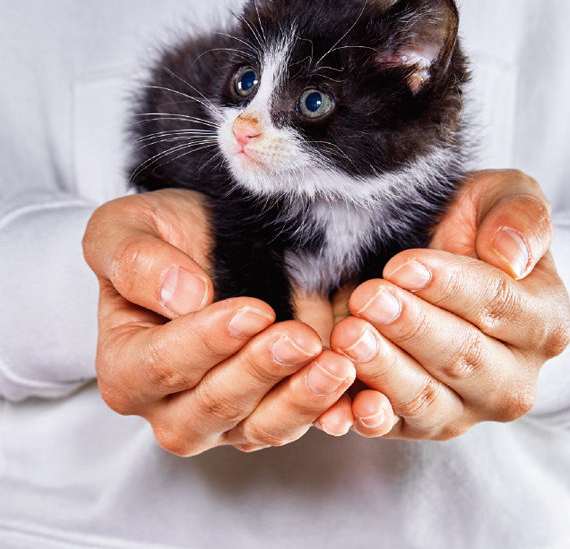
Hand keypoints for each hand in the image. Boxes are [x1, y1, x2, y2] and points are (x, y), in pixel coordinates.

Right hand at [83, 189, 354, 454]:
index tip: (253, 310)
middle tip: (300, 338)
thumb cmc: (162, 237)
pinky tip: (356, 394)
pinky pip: (298, 423)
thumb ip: (135, 261)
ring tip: (336, 365)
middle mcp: (170, 406)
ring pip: (261, 426)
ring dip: (301, 399)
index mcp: (126, 366)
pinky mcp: (267, 413)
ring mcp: (222, 418)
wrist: (208, 242)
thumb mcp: (126, 229)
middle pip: (213, 406)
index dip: (208, 342)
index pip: (162, 366)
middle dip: (261, 371)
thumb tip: (182, 298)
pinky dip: (329, 411)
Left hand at [330, 170, 569, 438]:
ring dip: (384, 370)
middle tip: (369, 298)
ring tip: (348, 337)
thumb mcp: (506, 199)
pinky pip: (396, 426)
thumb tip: (510, 255)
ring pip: (427, 398)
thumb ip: (520, 217)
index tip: (403, 265)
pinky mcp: (424, 422)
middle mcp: (513, 376)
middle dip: (411, 327)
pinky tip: (342, 407)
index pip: (498, 303)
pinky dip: (367, 419)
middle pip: (463, 357)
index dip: (449, 286)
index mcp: (544, 321)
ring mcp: (468, 406)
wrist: (447, 268)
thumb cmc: (476, 228)